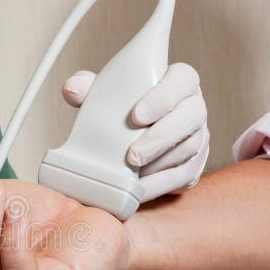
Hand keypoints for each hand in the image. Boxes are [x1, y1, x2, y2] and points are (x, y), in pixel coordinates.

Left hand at [63, 63, 209, 201]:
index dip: (163, 97)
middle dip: (161, 138)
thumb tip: (72, 89)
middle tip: (133, 156)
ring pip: (189, 149)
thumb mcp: (102, 94)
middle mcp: (193, 107)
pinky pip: (184, 176)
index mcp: (178, 81)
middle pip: (191, 117)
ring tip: (132, 176)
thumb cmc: (120, 109)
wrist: (128, 138)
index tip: (137, 116)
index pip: (182, 80)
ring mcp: (198, 137)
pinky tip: (139, 190)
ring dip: (160, 165)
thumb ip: (87, 87)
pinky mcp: (194, 164)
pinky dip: (161, 185)